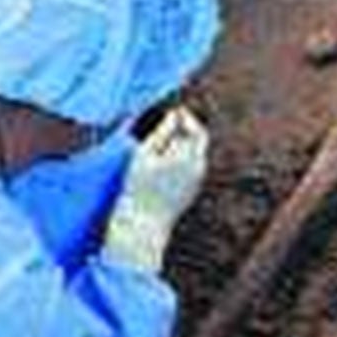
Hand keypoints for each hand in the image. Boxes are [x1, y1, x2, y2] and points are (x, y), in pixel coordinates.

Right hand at [102, 106, 209, 273]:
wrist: (142, 226)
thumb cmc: (138, 188)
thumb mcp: (144, 155)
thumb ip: (162, 131)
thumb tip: (175, 114)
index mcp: (189, 158)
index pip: (197, 131)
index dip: (187, 119)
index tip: (175, 111)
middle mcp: (198, 170)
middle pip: (198, 143)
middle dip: (186, 131)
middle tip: (170, 123)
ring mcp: (196, 183)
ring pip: (194, 156)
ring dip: (182, 146)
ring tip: (161, 143)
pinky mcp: (190, 193)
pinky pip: (190, 169)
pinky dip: (180, 160)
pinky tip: (162, 162)